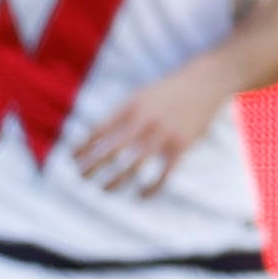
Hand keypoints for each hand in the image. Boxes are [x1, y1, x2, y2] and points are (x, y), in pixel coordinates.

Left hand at [71, 60, 226, 196]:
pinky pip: (164, 174)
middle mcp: (144, 121)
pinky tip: (141, 196)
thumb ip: (121, 115)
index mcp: (130, 107)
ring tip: (103, 189)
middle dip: (92, 167)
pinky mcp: (182, 146)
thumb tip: (96, 138)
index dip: (83, 147)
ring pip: (133, 167)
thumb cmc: (167, 91)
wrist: (205, 82)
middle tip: (81, 177)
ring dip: (115, 182)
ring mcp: (163, 135)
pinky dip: (151, 188)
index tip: (72, 158)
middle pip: (111, 152)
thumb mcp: (139, 95)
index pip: (98, 131)